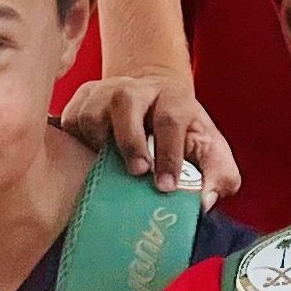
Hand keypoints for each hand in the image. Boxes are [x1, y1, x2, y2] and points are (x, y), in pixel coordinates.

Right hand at [55, 74, 239, 203]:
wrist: (156, 98)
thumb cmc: (183, 132)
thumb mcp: (210, 150)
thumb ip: (219, 176)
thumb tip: (205, 202)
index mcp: (174, 98)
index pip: (171, 120)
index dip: (168, 154)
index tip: (166, 186)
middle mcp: (138, 88)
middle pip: (127, 103)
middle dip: (130, 141)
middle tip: (137, 172)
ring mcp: (106, 90)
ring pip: (92, 112)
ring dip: (97, 142)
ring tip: (108, 165)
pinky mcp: (83, 98)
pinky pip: (70, 119)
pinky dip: (76, 141)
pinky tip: (89, 155)